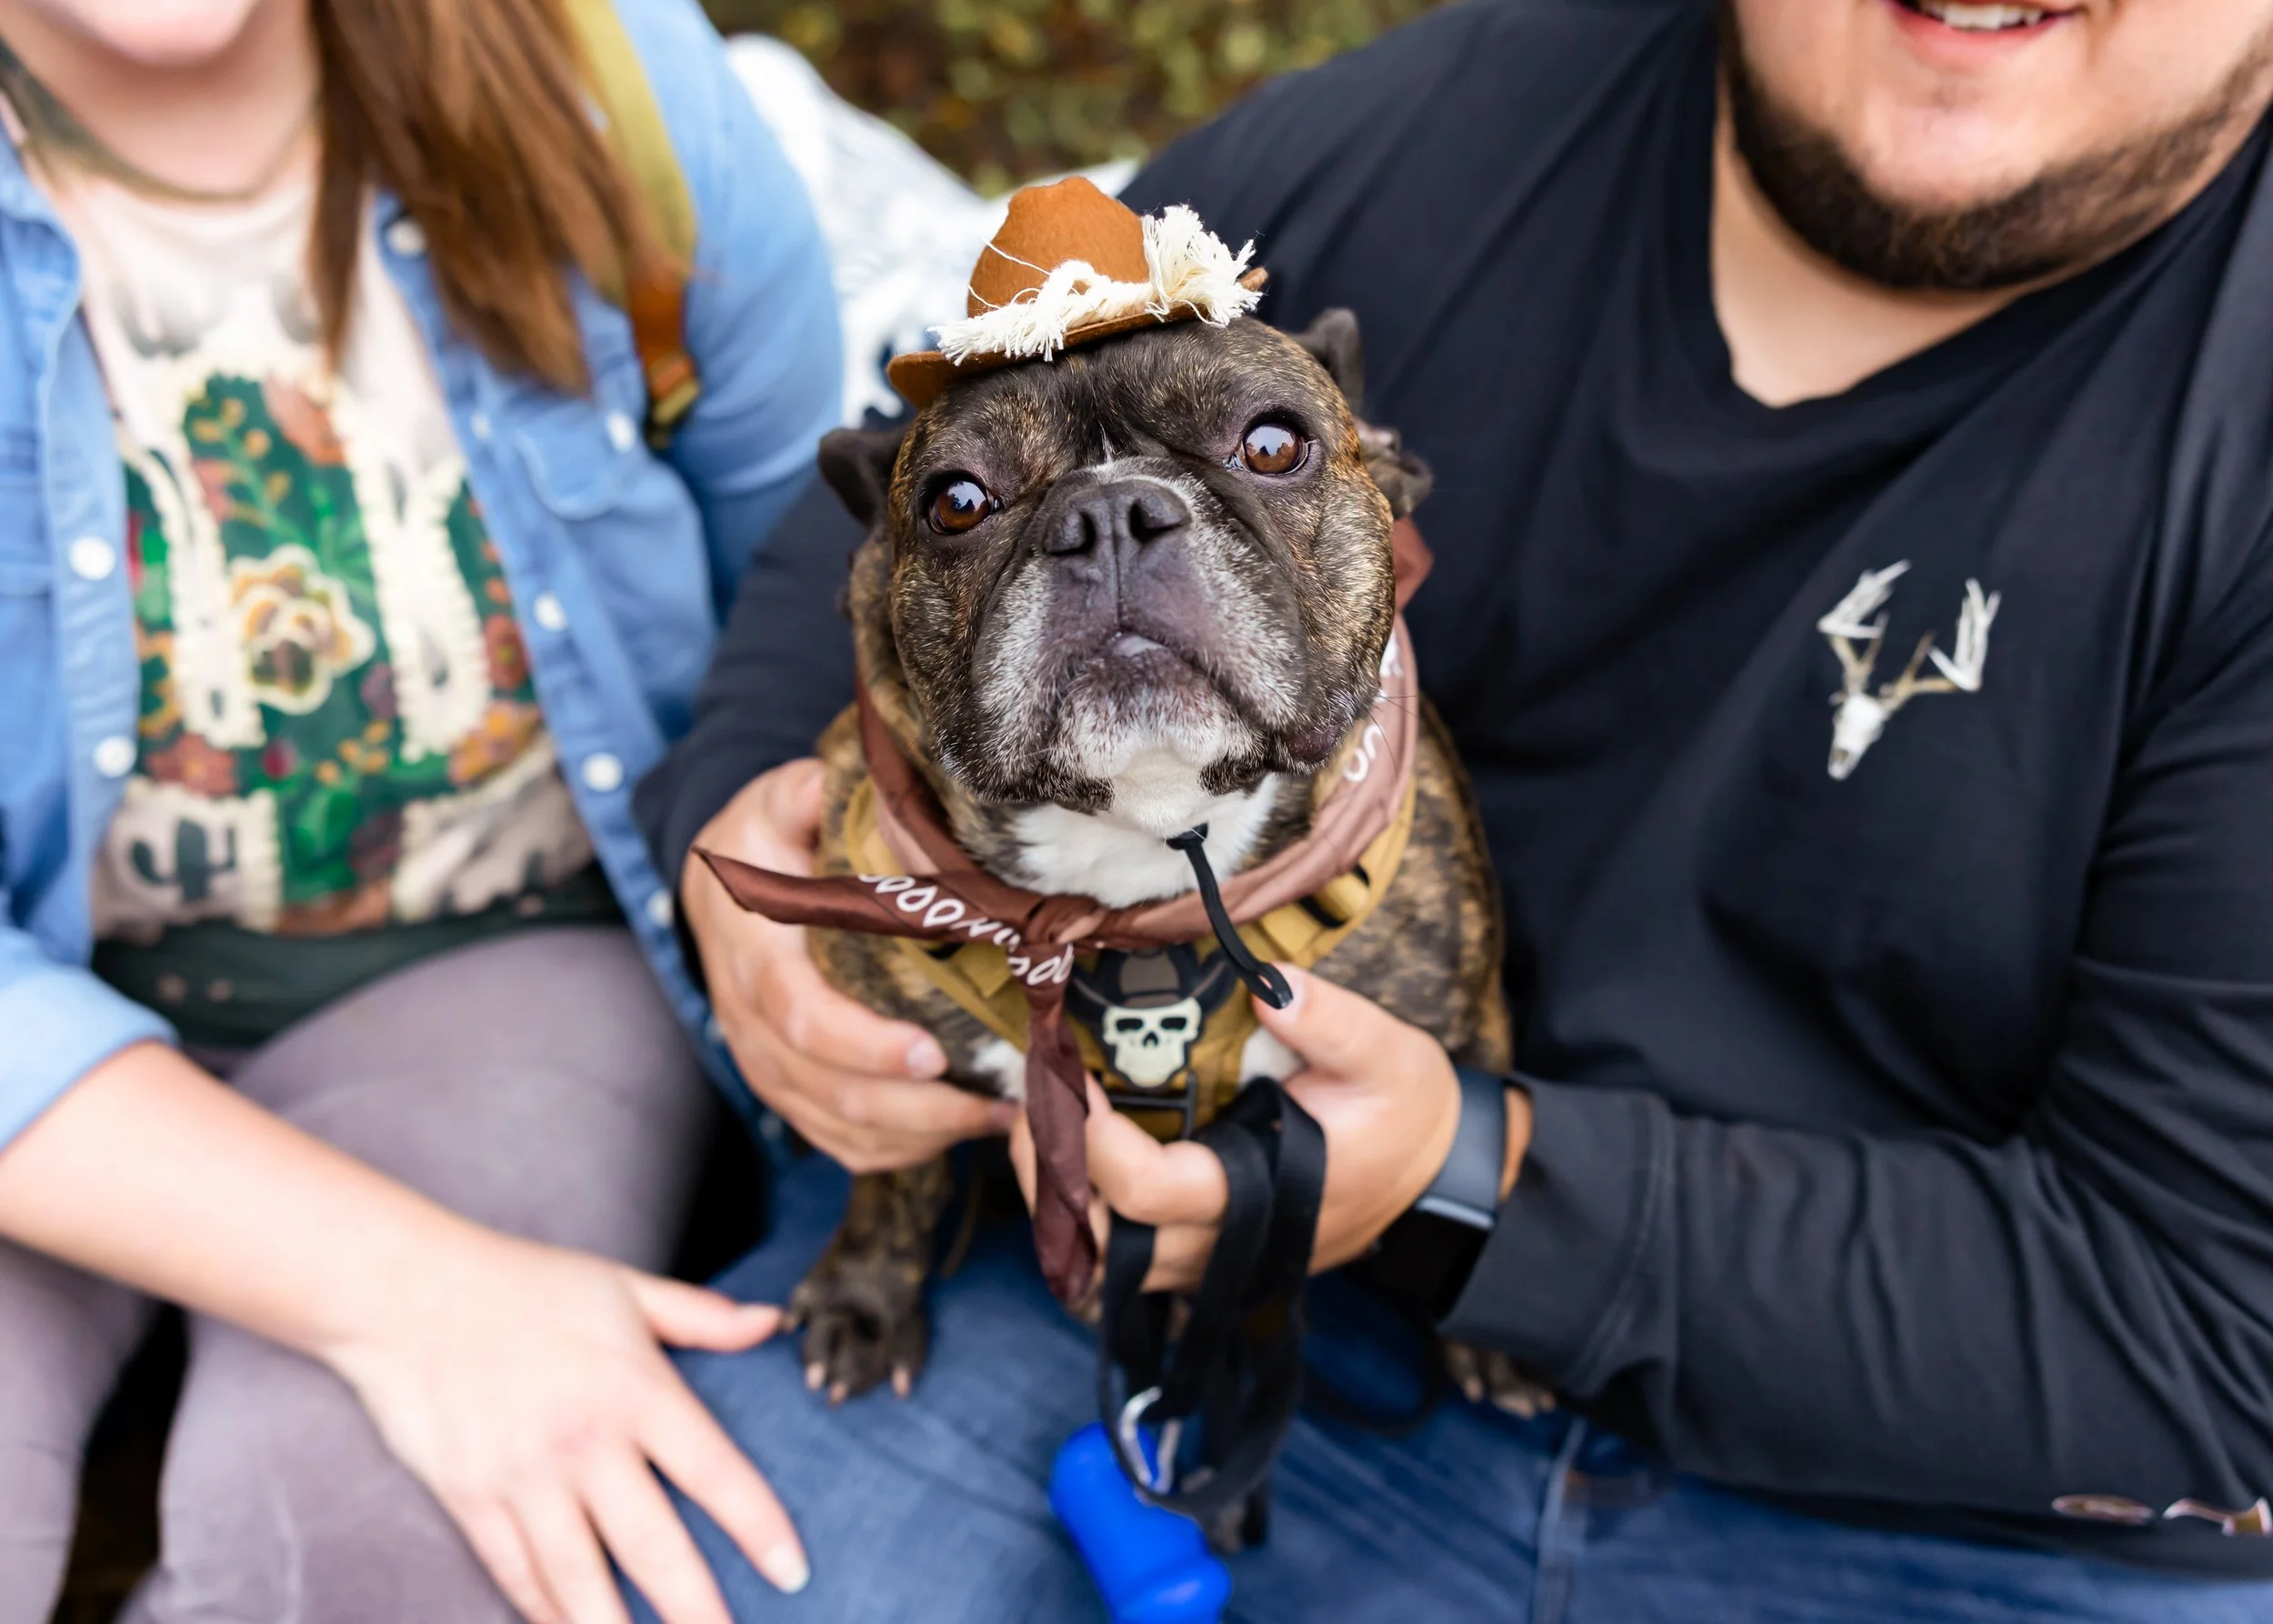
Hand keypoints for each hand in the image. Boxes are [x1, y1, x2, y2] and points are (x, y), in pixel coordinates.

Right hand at [327, 1227, 803, 1623]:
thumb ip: (702, 1315)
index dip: (759, 1527)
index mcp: (634, 1387)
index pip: (714, 1471)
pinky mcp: (471, 1498)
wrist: (407, 1290)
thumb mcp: (624, 1286)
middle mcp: (585, 1441)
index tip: (792, 1571)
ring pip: (580, 1580)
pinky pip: (517, 1573)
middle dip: (696, 1611)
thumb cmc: (525, 1283)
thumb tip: (770, 1321)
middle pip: (653, 1547)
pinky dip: (547, 1613)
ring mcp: (524, 1477)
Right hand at [682, 759, 1012, 1170]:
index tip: (931, 1054)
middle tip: (993, 1100)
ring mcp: (765, 1061)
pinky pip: (836, 1140)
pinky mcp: (788, 1087)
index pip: (799, 1013)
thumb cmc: (765, 840)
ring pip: (834, 1125)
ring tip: (998, 1117)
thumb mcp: (777, 802)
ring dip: (917, 1135)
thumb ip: (807, 796)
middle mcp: (748, 1019)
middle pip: (824, 1088)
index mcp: (751, 950)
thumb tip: (867, 795)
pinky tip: (958, 1130)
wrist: (719, 886)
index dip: (862, 1044)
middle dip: (911, 1107)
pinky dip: (897, 1149)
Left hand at [1010, 965, 1529, 1292]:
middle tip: (1030, 1099)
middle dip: (1047, 1175)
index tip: (1064, 1073)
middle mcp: (1220, 1244)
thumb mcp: (1390, 1056)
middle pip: (1100, 1240)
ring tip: (1043, 1122)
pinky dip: (1089, 1215)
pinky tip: (1079, 1152)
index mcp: (1256, 1197)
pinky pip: (1124, 1254)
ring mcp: (1210, 1258)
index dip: (1089, 1138)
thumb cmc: (1407, 1116)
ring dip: (1060, 1199)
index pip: (1145, 1189)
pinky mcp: (1207, 1251)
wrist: (1437, 1178)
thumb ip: (1333, 1024)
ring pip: (1104, 1259)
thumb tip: (1272, 984)